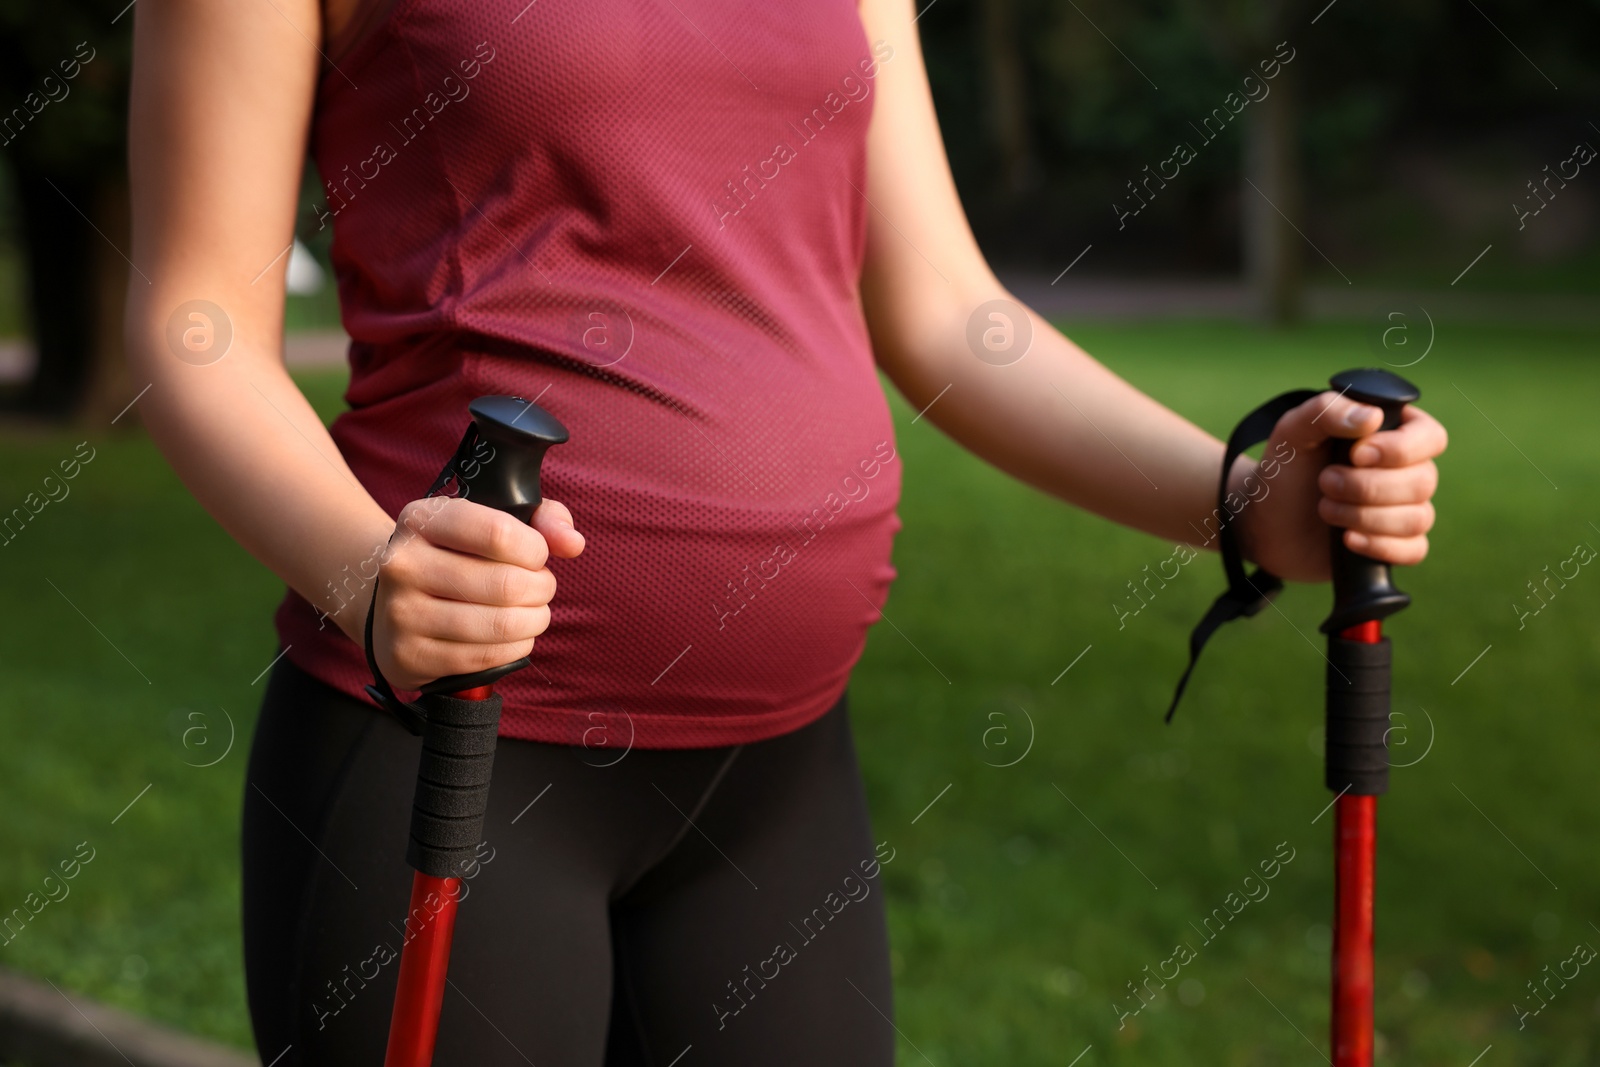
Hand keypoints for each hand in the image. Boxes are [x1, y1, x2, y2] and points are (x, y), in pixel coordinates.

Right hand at [370, 496, 584, 690]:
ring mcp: (402, 614)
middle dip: (541, 588)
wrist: (388, 601)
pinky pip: (486, 657)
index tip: (537, 555)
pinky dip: (514, 647)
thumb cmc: (455, 555)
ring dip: (534, 621)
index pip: (499, 534)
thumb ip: (542, 519)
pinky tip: (511, 636)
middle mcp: (403, 564)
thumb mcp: (489, 519)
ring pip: (501, 625)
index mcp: (421, 520)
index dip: (535, 549)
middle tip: (540, 588)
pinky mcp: (409, 656)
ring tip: (532, 612)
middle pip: (507, 584)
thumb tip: (573, 543)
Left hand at [1235, 392, 1445, 583]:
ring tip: (1325, 509)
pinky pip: (1413, 550)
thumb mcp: (1294, 431)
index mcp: (1393, 434)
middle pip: (1423, 481)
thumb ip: (1326, 410)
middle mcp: (1408, 471)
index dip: (1400, 449)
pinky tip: (1347, 539)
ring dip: (1364, 516)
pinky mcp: (1395, 544)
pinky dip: (1379, 546)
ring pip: (1418, 518)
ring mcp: (1404, 509)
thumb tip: (1372, 417)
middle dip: (1366, 487)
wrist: (1265, 520)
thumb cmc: (1285, 469)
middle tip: (1324, 482)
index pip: (1430, 437)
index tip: (1356, 454)